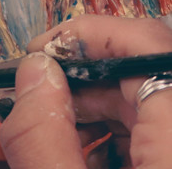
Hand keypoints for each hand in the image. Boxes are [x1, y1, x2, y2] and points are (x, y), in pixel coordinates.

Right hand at [0, 14, 171, 168]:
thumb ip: (44, 134)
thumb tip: (33, 70)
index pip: (148, 46)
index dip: (89, 34)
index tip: (43, 48)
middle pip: (144, 74)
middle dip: (83, 77)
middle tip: (36, 95)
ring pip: (148, 103)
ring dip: (95, 108)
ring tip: (55, 133)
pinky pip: (157, 133)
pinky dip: (116, 135)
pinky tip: (86, 157)